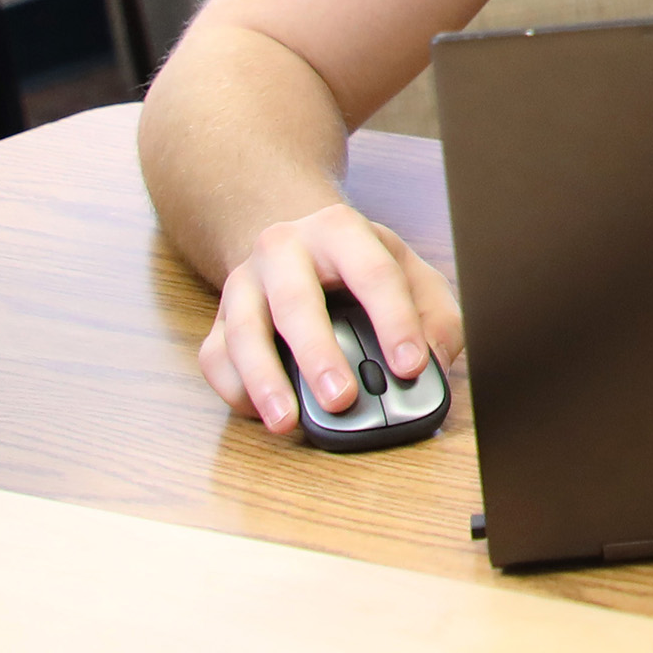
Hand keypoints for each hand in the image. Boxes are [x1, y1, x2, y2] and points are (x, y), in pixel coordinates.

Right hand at [196, 202, 459, 436]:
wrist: (295, 244)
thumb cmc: (360, 268)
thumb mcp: (411, 276)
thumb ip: (436, 318)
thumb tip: (435, 364)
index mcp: (341, 230)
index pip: (372, 272)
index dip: (394, 320)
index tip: (411, 366)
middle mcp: (284, 248)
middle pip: (297, 300)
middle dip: (318, 353)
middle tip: (342, 398)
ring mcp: (244, 282)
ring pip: (244, 331)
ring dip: (265, 379)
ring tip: (287, 422)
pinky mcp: (218, 319)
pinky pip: (216, 357)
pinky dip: (236, 390)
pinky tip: (263, 414)